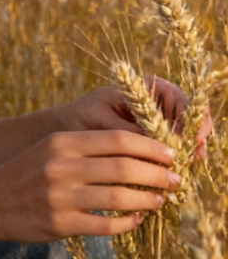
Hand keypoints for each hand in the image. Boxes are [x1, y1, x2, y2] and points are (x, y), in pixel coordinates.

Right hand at [0, 129, 180, 241]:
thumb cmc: (26, 173)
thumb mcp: (52, 150)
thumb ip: (88, 149)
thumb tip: (137, 154)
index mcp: (63, 143)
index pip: (117, 140)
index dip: (150, 146)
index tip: (170, 154)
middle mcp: (62, 167)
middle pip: (124, 167)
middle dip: (157, 174)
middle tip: (175, 179)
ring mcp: (60, 197)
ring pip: (119, 197)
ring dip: (148, 199)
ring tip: (161, 200)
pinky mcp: (60, 224)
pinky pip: (106, 225)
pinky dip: (128, 222)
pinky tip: (136, 219)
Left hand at [59, 80, 211, 158]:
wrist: (63, 130)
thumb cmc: (78, 119)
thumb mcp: (101, 123)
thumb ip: (129, 132)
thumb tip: (160, 145)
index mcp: (142, 88)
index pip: (178, 97)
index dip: (191, 116)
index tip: (194, 136)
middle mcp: (153, 102)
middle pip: (188, 114)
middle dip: (196, 134)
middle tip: (196, 154)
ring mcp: (154, 121)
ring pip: (183, 132)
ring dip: (190, 148)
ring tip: (190, 164)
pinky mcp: (150, 140)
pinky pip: (170, 147)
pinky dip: (176, 158)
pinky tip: (177, 170)